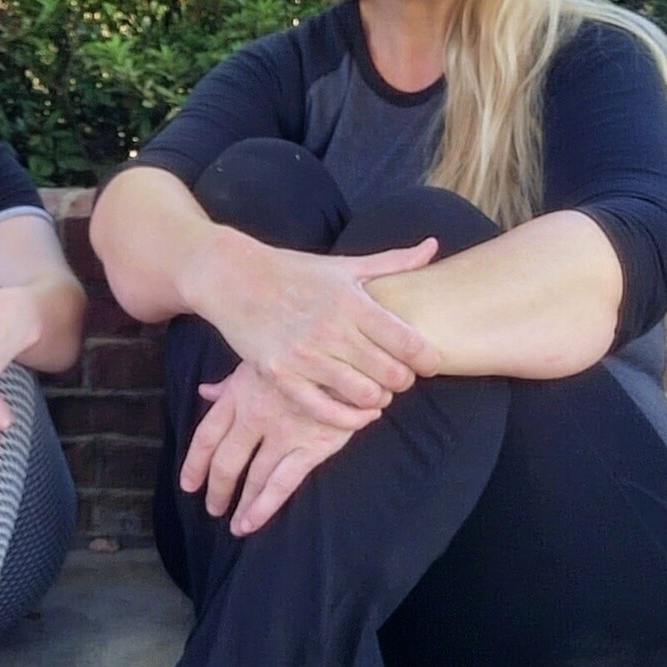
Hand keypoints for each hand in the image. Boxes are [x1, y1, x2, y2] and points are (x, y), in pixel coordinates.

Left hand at [180, 360, 383, 535]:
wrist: (349, 353)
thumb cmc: (302, 354)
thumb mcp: (260, 360)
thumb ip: (232, 382)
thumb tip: (205, 392)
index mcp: (239, 393)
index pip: (207, 434)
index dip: (194, 462)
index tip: (188, 484)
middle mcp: (255, 416)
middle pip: (225, 460)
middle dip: (217, 488)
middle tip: (212, 508)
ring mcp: (282, 433)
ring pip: (252, 476)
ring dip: (240, 504)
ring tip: (234, 525)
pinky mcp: (311, 446)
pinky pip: (281, 483)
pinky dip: (263, 506)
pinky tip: (251, 523)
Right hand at [197, 235, 442, 426]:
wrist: (233, 277)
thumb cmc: (294, 271)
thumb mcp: (345, 265)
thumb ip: (393, 262)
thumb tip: (433, 246)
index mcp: (353, 301)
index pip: (409, 343)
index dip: (428, 360)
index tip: (428, 363)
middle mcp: (332, 329)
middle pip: (392, 374)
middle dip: (404, 381)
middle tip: (399, 377)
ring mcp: (305, 355)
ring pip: (363, 396)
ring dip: (378, 399)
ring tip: (376, 392)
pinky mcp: (281, 375)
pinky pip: (324, 411)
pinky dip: (348, 419)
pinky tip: (357, 412)